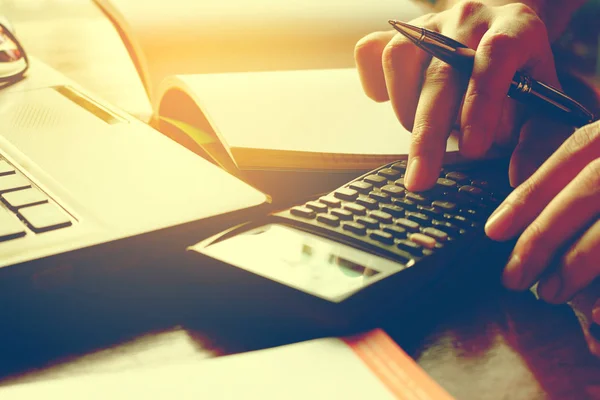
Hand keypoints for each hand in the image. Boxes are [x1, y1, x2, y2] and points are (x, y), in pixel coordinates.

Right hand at [354, 1, 571, 191]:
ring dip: (405, 110)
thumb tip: (519, 177)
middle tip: (421, 179)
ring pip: (400, 60)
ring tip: (424, 136)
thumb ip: (539, 139)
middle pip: (440, 72)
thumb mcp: (545, 103)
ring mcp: (430, 24)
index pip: (495, 57)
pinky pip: (370, 51)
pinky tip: (391, 103)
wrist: (500, 34)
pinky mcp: (399, 33)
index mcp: (515, 28)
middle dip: (428, 132)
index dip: (481, 103)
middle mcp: (469, 20)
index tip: (472, 150)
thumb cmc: (521, 74)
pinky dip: (374, 83)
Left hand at [485, 120, 599, 305]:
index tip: (493, 231)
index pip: (573, 153)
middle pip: (591, 187)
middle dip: (545, 235)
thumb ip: (580, 172)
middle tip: (512, 277)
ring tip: (547, 293)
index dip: (530, 193)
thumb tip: (515, 216)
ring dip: (579, 262)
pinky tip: (594, 309)